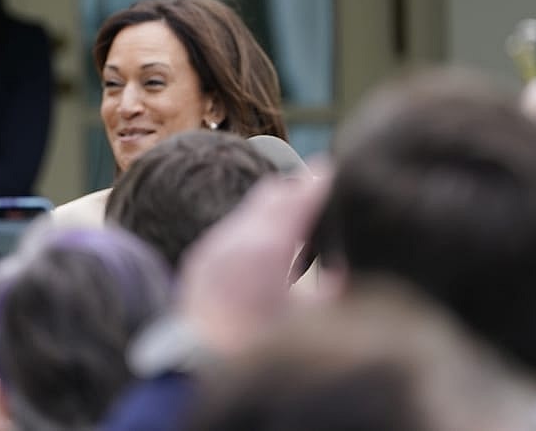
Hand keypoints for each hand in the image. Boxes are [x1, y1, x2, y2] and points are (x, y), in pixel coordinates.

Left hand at [177, 173, 329, 356]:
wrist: (199, 368)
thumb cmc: (262, 349)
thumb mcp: (310, 321)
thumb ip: (330, 287)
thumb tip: (336, 267)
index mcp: (266, 249)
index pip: (298, 198)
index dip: (319, 182)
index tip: (331, 168)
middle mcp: (235, 238)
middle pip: (272, 194)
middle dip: (296, 192)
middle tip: (319, 196)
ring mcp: (212, 246)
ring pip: (249, 212)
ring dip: (274, 214)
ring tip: (297, 231)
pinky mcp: (198, 259)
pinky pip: (231, 232)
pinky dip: (253, 233)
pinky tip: (268, 255)